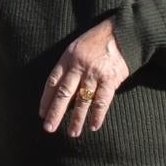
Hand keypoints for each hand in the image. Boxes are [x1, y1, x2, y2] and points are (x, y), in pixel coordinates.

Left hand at [39, 19, 129, 137]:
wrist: (123, 33)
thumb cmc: (98, 41)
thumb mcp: (77, 47)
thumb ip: (69, 65)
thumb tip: (61, 89)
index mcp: (68, 58)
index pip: (52, 82)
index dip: (46, 99)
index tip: (42, 114)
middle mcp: (79, 66)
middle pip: (64, 93)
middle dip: (55, 112)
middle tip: (49, 128)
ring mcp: (94, 73)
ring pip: (82, 100)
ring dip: (77, 118)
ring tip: (72, 133)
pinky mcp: (110, 79)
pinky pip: (102, 101)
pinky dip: (98, 115)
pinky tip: (93, 125)